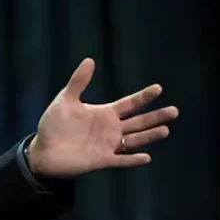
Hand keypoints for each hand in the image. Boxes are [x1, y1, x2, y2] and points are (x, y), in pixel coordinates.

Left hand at [26, 58, 178, 178]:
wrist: (44, 149)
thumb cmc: (54, 124)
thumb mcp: (65, 99)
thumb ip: (78, 82)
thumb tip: (89, 60)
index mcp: (104, 113)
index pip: (129, 104)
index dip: (143, 97)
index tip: (159, 88)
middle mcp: (111, 129)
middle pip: (138, 122)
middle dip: (156, 116)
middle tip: (175, 110)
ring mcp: (108, 145)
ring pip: (135, 140)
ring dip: (149, 136)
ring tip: (166, 130)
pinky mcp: (102, 160)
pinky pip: (122, 160)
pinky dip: (133, 159)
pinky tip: (146, 157)